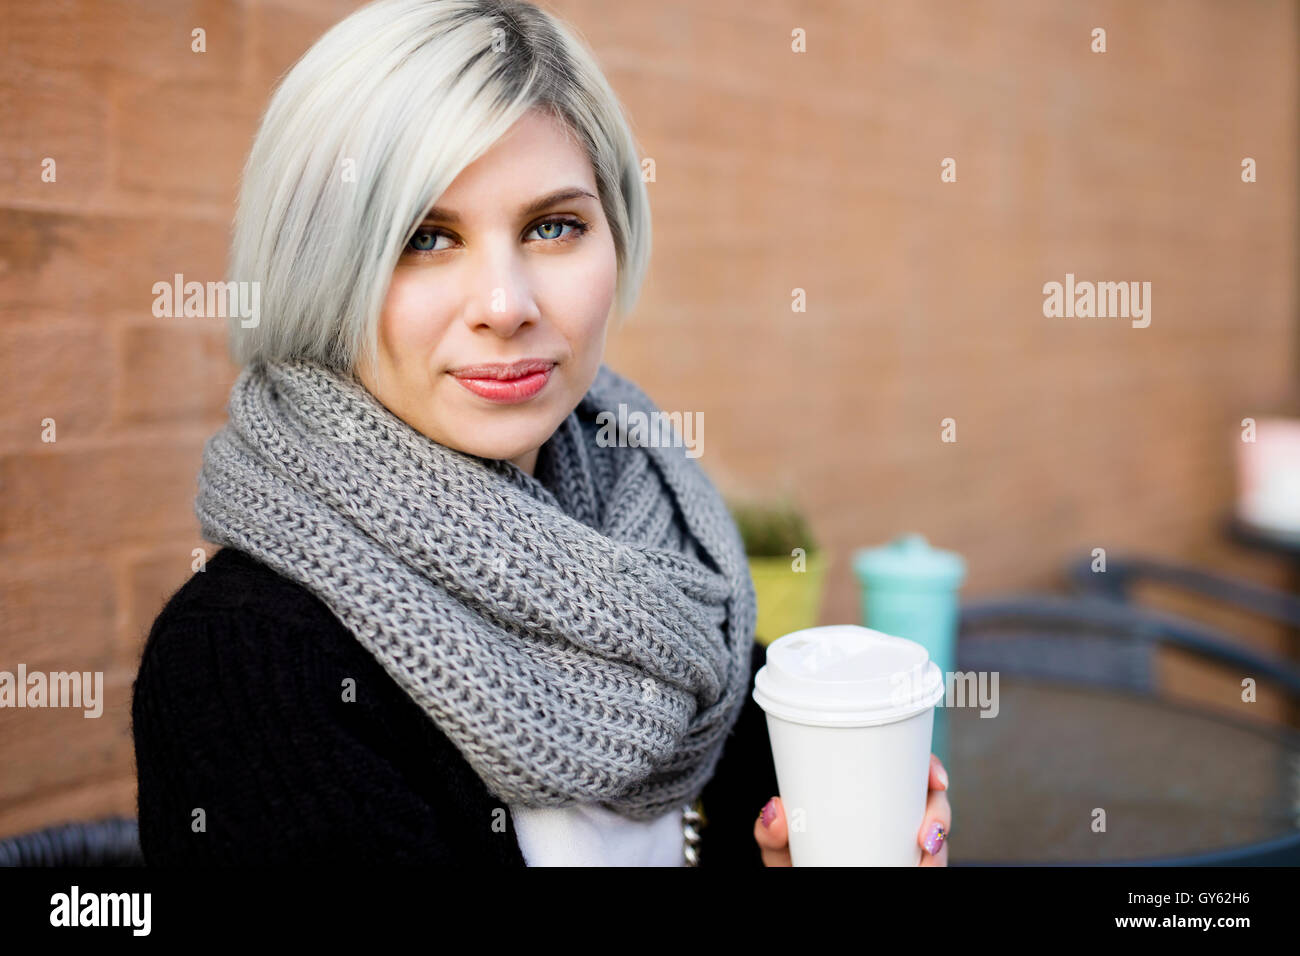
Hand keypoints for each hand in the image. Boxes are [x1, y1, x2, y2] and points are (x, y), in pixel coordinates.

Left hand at [753, 753, 950, 865]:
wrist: (804, 877)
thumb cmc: (795, 860)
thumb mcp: (781, 847)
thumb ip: (771, 833)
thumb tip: (775, 810)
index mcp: (866, 796)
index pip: (907, 769)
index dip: (930, 768)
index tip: (936, 779)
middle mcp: (892, 818)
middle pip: (932, 803)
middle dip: (940, 815)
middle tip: (927, 834)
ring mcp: (901, 847)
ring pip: (938, 841)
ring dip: (940, 851)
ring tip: (924, 859)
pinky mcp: (907, 867)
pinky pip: (932, 866)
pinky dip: (933, 867)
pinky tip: (923, 868)